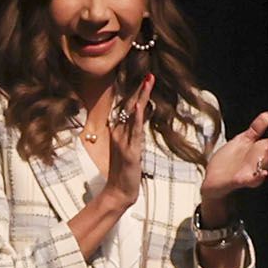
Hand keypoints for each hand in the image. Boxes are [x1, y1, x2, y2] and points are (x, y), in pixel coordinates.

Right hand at [103, 72, 155, 208]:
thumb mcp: (129, 150)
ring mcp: (123, 142)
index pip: (128, 109)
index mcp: (119, 133)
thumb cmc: (123, 173)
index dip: (136, 94)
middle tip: (149, 74)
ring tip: (148, 82)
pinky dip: (136, 118)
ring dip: (141, 97)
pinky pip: (134, 132)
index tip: (145, 79)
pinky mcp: (129, 152)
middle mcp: (119, 134)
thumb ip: (132, 135)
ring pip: (133, 115)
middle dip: (140, 90)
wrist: (118, 192)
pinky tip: (139, 105)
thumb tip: (139, 121)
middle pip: (130, 107)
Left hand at [200, 110, 267, 214]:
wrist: (212, 179)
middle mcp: (258, 161)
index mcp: (259, 150)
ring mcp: (250, 171)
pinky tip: (264, 173)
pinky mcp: (239, 180)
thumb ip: (255, 129)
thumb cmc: (228, 162)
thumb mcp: (242, 140)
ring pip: (267, 163)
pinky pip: (251, 180)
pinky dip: (258, 178)